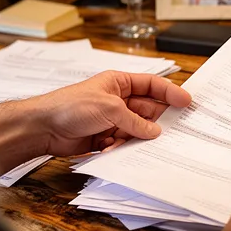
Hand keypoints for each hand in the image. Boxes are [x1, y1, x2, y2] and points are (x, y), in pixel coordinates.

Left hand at [27, 70, 191, 156]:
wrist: (43, 128)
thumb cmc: (70, 106)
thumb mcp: (109, 109)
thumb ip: (135, 121)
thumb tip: (154, 131)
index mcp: (119, 83)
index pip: (151, 85)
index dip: (170, 93)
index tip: (186, 102)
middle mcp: (117, 100)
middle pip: (147, 109)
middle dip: (156, 120)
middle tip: (173, 130)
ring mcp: (112, 119)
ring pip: (137, 129)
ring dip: (136, 137)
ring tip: (134, 142)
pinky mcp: (105, 137)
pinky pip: (124, 143)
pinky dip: (122, 147)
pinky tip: (111, 147)